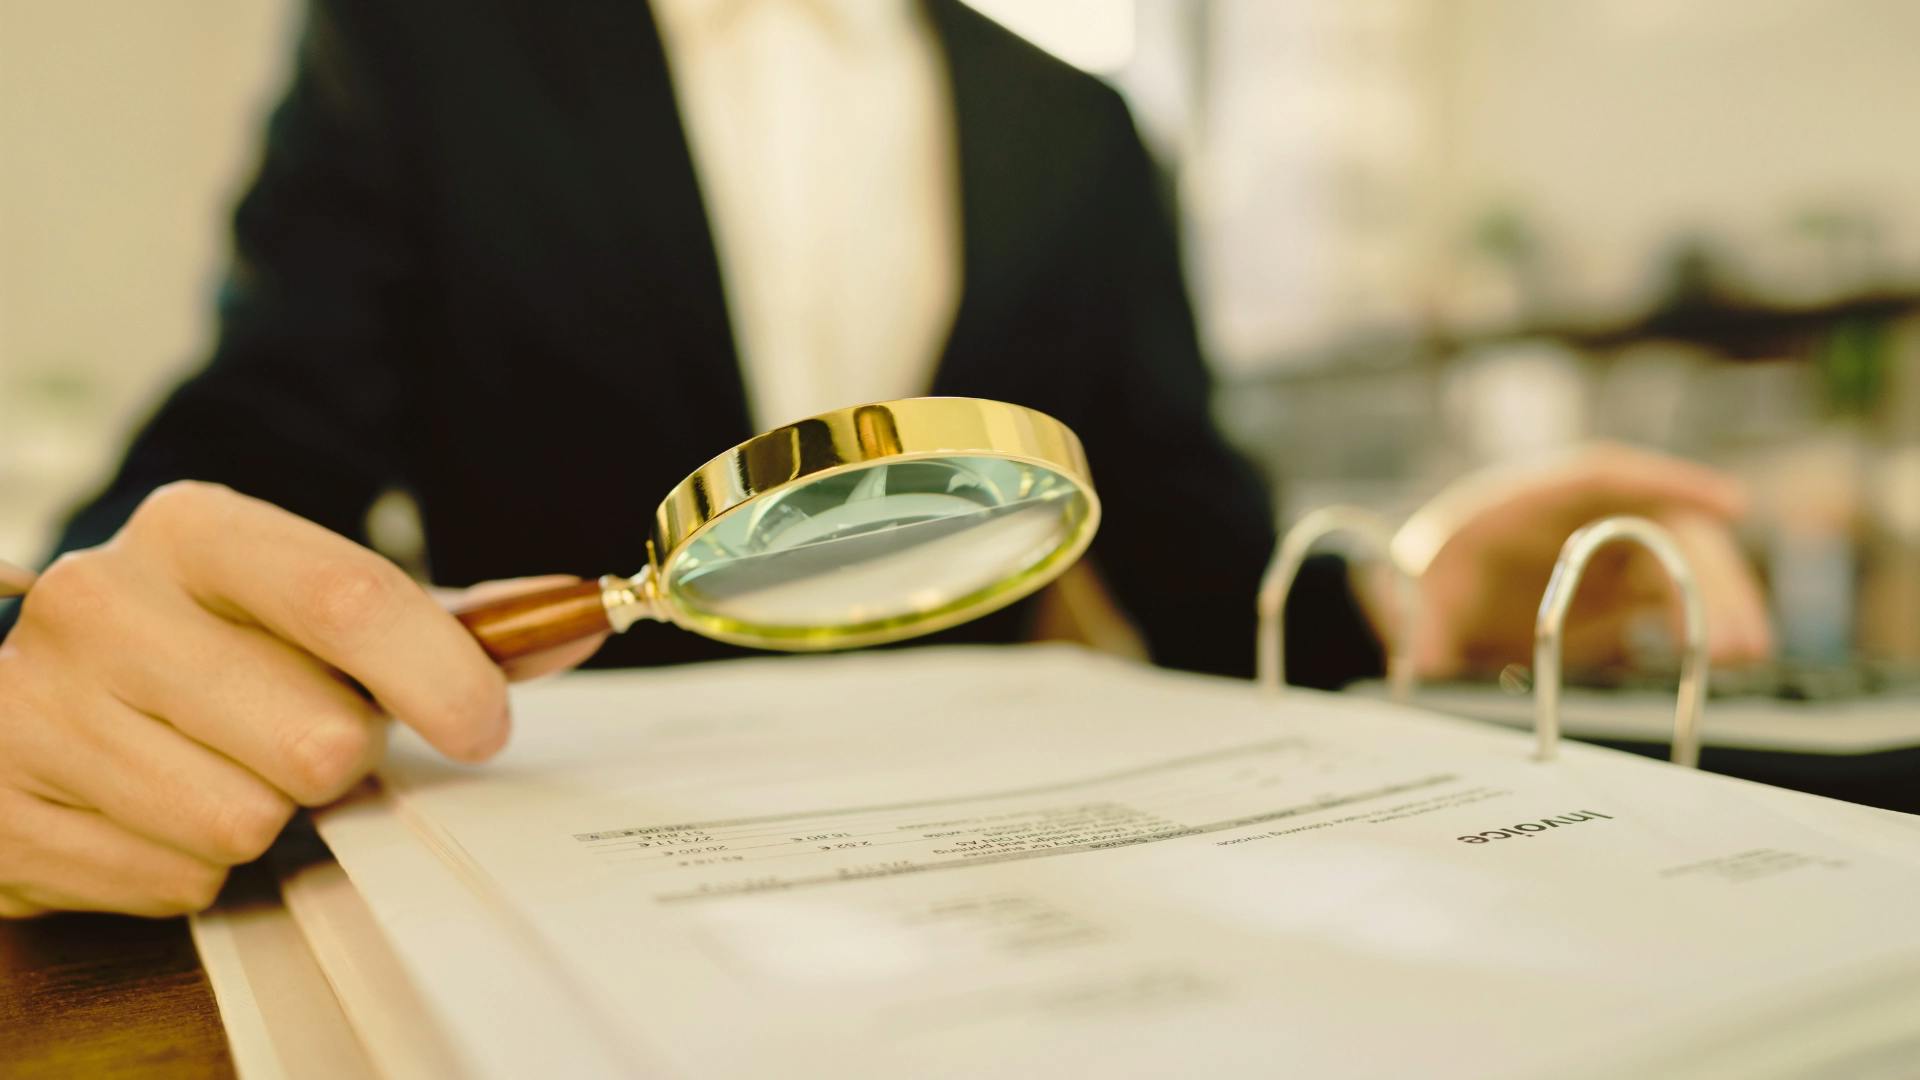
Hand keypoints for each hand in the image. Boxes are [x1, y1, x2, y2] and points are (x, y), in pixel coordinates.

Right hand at [0, 482, 601, 916]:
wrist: (47, 680)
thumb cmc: (221, 643)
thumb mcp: (320, 606)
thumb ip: (451, 618)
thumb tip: (575, 619)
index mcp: (194, 530)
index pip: (349, 598)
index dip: (442, 676)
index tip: (484, 725)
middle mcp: (100, 604)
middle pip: (315, 740)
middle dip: (337, 758)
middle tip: (300, 734)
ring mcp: (34, 708)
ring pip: (243, 823)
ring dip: (265, 817)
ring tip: (223, 765)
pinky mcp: (2, 810)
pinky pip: (175, 881)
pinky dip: (192, 864)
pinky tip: (159, 807)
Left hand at [1391, 445, 1773, 677]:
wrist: (1422, 603)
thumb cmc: (1422, 581)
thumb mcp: (1413, 596)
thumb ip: (1422, 624)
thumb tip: (1423, 661)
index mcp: (1529, 499)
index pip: (1607, 476)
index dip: (1672, 484)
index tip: (1728, 504)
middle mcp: (1582, 519)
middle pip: (1662, 530)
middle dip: (1708, 575)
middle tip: (1738, 632)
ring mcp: (1607, 555)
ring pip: (1680, 566)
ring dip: (1718, 604)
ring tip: (1744, 653)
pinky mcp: (1620, 596)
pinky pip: (1673, 602)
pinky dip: (1700, 624)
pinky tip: (1726, 658)